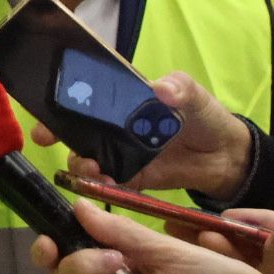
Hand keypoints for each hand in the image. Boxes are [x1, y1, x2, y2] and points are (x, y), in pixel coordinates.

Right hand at [29, 72, 251, 195]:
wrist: (227, 157)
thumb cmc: (206, 117)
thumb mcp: (195, 96)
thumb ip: (180, 88)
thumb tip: (161, 88)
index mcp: (125, 99)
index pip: (88, 95)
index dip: (64, 98)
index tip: (48, 104)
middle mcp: (116, 126)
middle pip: (78, 128)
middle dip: (57, 132)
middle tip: (45, 138)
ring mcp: (122, 153)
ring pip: (88, 157)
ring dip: (80, 162)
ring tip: (90, 167)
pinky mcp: (132, 179)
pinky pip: (111, 182)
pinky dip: (103, 185)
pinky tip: (106, 184)